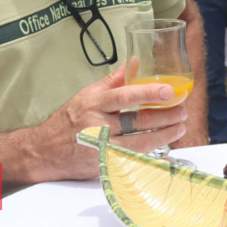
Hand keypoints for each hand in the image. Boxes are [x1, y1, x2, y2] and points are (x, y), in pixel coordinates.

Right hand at [30, 63, 188, 181]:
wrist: (44, 152)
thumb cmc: (68, 120)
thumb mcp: (87, 94)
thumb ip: (114, 79)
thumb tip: (136, 61)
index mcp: (95, 103)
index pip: (125, 96)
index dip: (149, 93)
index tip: (170, 91)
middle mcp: (98, 125)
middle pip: (137, 121)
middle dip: (165, 116)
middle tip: (182, 110)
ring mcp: (101, 148)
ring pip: (140, 143)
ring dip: (164, 135)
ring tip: (180, 127)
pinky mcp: (104, 166)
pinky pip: (134, 161)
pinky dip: (151, 156)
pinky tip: (166, 151)